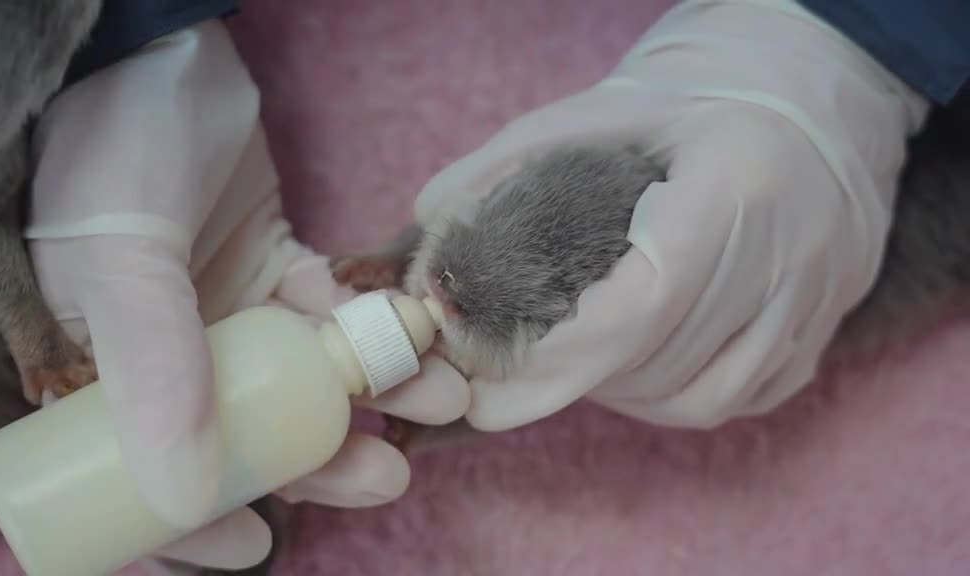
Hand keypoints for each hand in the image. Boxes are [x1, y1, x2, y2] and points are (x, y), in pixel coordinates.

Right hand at [26, 21, 466, 571]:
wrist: (166, 53)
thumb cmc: (114, 149)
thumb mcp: (120, 262)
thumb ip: (154, 372)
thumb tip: (190, 496)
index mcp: (101, 368)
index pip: (141, 473)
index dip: (194, 522)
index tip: (257, 546)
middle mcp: (169, 352)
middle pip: (246, 436)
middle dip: (320, 462)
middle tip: (388, 475)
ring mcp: (227, 312)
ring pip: (302, 379)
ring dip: (369, 393)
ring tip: (437, 395)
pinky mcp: (277, 268)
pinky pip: (328, 314)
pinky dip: (366, 325)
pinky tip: (408, 331)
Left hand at [414, 0, 928, 430]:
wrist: (810, 96)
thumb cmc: (692, 103)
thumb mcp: (595, 113)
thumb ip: (501, 165)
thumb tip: (426, 222)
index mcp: (735, 187)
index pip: (642, 309)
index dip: (558, 361)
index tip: (488, 385)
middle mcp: (791, 256)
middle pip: (660, 365)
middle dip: (573, 377)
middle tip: (517, 362)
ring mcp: (814, 304)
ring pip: (697, 399)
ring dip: (620, 393)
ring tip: (579, 356)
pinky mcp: (819, 336)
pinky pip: (735, 400)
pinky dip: (673, 396)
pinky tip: (639, 362)